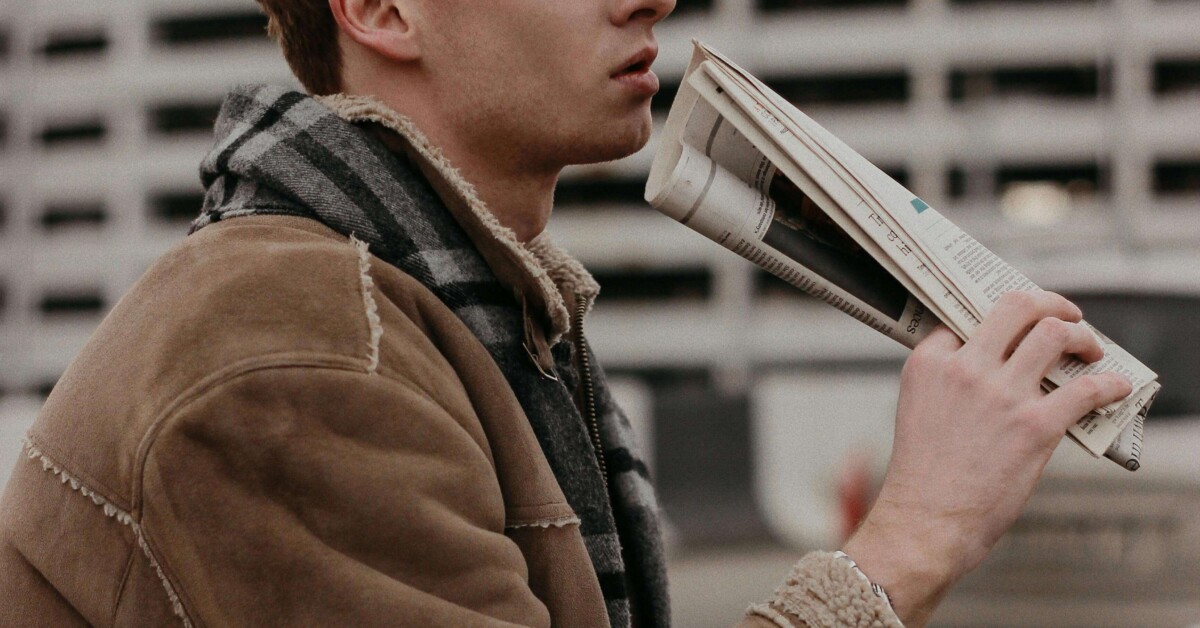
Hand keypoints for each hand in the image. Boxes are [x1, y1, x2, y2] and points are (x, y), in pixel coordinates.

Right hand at [842, 290, 1131, 625]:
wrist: (926, 520)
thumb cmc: (922, 477)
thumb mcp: (917, 410)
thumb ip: (947, 382)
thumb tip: (993, 370)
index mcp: (930, 363)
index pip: (967, 317)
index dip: (997, 319)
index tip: (1015, 326)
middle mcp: (966, 369)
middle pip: (1018, 307)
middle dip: (1050, 304)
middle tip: (1065, 315)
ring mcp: (1002, 394)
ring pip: (1054, 334)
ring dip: (1081, 336)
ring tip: (1089, 349)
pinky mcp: (1035, 426)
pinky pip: (1087, 389)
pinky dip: (1109, 385)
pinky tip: (1115, 388)